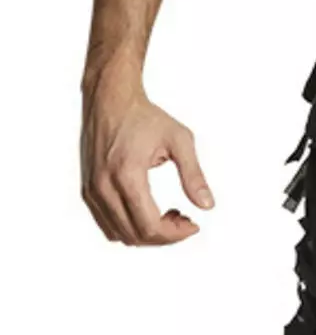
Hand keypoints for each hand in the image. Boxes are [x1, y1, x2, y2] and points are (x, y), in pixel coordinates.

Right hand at [81, 71, 214, 243]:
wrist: (109, 99)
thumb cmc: (143, 116)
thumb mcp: (179, 140)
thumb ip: (193, 175)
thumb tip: (207, 205)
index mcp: (127, 174)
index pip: (150, 226)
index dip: (175, 234)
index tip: (193, 225)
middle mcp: (104, 186)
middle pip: (136, 235)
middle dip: (165, 236)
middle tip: (184, 219)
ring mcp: (92, 190)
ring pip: (120, 235)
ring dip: (147, 234)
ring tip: (168, 215)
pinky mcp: (88, 190)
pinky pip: (107, 224)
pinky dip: (130, 228)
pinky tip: (147, 211)